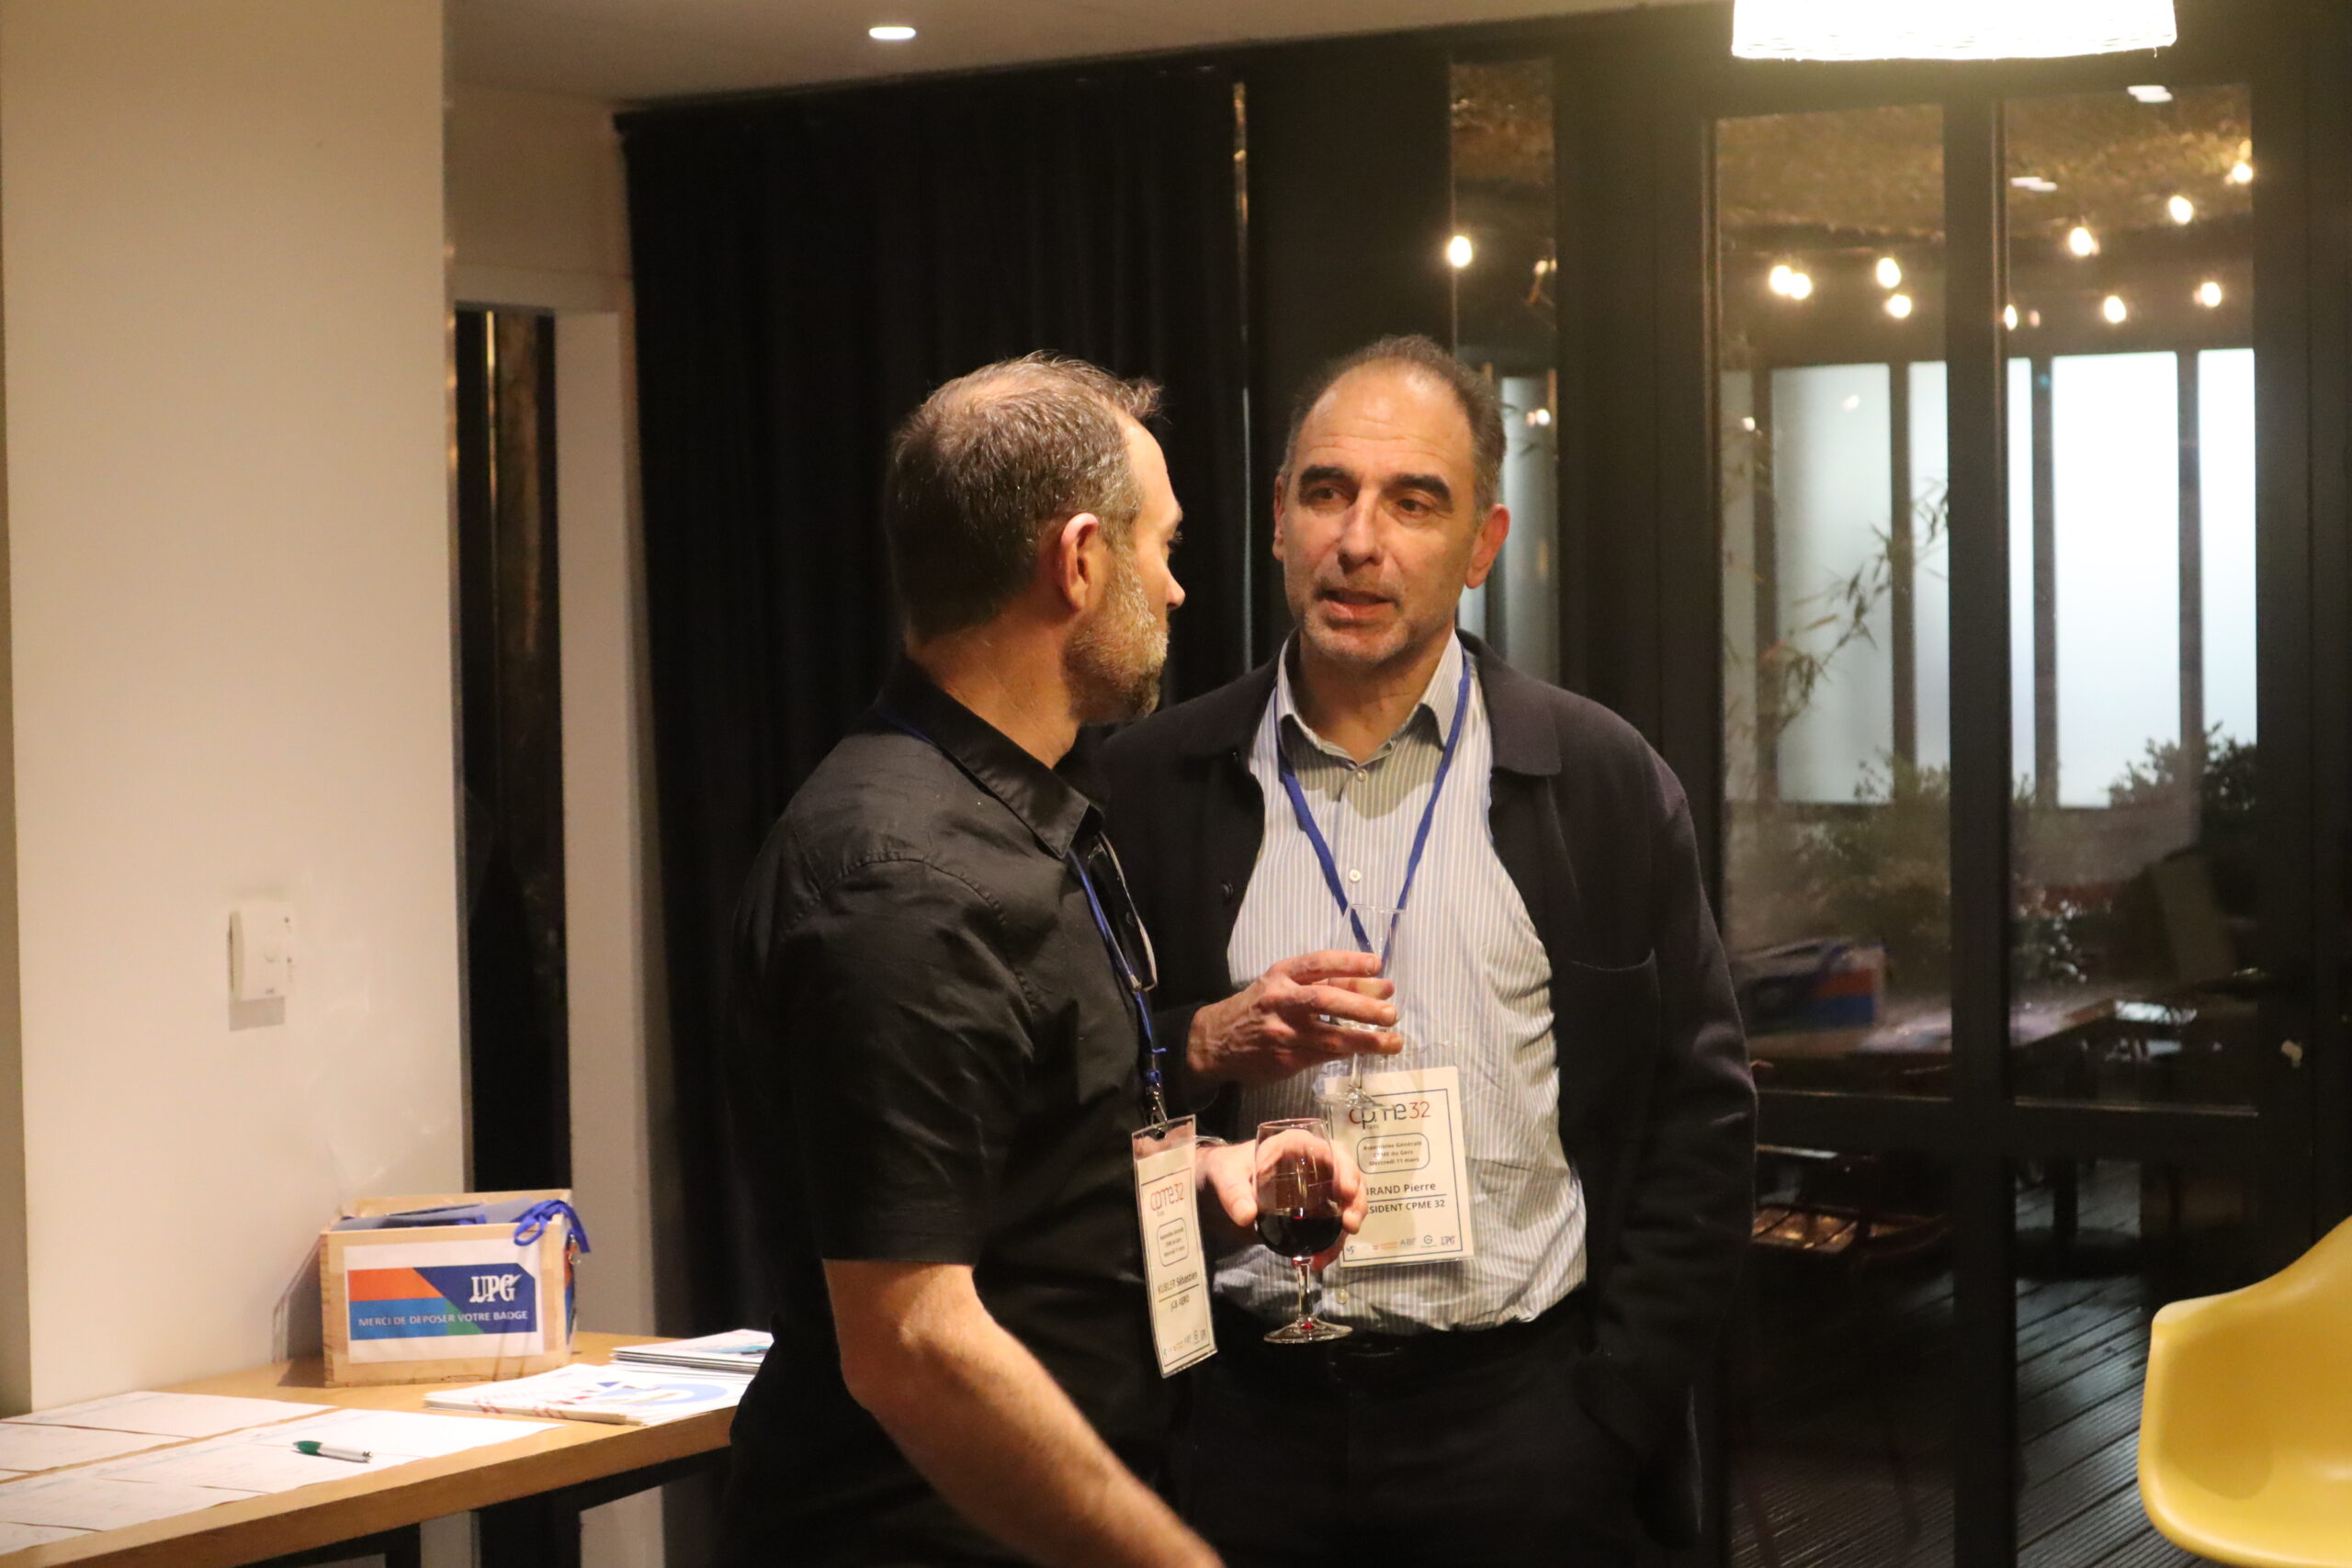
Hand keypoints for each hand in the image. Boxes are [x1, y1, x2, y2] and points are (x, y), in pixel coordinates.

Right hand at [1186, 952, 1401, 1085]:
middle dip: (1361, 1006)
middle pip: (1324, 1000)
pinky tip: (1368, 1052)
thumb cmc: (1259, 1007)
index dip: (1349, 963)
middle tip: (1391, 1012)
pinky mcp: (1285, 1060)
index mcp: (1280, 975)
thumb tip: (1379, 986)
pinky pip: (1324, 1055)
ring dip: (1366, 1040)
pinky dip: (1348, 1052)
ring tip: (1394, 1041)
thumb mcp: (1283, 986)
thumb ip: (1325, 984)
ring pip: (1330, 1036)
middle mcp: (1280, 1001)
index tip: (1377, 966)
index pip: (1318, 964)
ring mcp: (1282, 1033)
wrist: (1216, 1042)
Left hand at [1197, 1139, 1366, 1269]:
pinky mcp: (1316, 1208)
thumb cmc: (1228, 1170)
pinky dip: (1333, 1241)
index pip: (1327, 1149)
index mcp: (1294, 1145)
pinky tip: (1321, 1259)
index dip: (1343, 1167)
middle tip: (1350, 1224)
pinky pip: (1334, 1222)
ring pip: (1348, 1200)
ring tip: (1333, 1252)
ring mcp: (1319, 1186)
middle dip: (1356, 1199)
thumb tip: (1247, 1216)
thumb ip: (1233, 1193)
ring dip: (1349, 1224)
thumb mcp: (1226, 1176)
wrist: (1223, 1186)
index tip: (1346, 1191)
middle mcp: (1314, 1162)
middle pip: (1348, 1174)